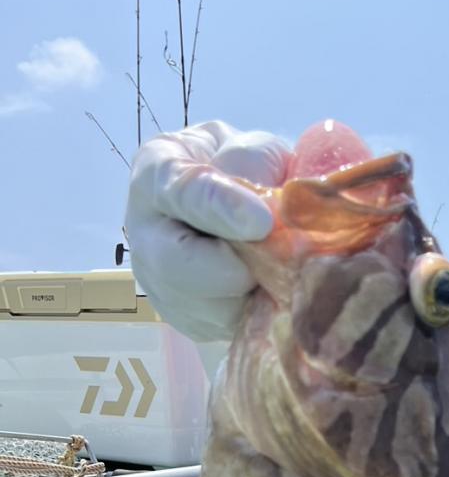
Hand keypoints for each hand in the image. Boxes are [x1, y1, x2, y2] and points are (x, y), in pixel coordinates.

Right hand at [124, 121, 291, 340]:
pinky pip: (222, 330)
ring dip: (249, 297)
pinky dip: (253, 317)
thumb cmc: (246, 170)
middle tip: (272, 264)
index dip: (221, 207)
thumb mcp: (253, 147)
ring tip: (276, 274)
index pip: (180, 190)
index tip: (261, 221)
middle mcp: (145, 230)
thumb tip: (262, 208)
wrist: (240, 209)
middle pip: (175, 264)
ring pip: (205, 307)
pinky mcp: (185, 321)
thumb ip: (255, 162)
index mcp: (157, 171)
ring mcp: (158, 282)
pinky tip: (267, 294)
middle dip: (231, 270)